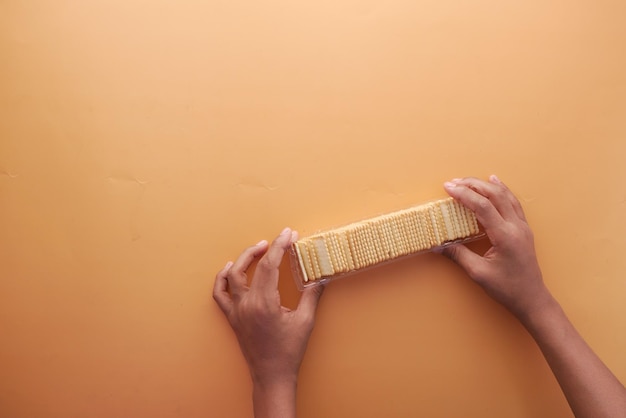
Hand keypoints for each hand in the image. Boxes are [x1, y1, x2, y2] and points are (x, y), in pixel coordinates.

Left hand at [212, 227, 324, 415]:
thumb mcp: (305, 322)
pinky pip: (219, 294)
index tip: (289, 234)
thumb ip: (312, 295)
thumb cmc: (289, 351)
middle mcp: (246, 305)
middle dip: (264, 248)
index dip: (279, 246)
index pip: (269, 266)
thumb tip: (320, 277)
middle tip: (277, 239)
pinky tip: (230, 268)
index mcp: (265, 304)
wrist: (271, 375)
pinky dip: (222, 278)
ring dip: (243, 259)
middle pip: (249, 267)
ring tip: (258, 248)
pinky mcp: (232, 318)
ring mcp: (236, 311)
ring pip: (231, 276)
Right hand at [442, 176, 625, 416]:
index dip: (464, 194)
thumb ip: (458, 255)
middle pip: (494, 195)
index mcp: (504, 236)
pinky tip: (496, 183)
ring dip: (486, 185)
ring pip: (506, 196)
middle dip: (473, 185)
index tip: (448, 187)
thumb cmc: (507, 289)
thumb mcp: (478, 273)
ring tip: (469, 179)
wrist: (532, 299)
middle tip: (454, 181)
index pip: (482, 206)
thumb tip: (437, 245)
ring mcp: (523, 227)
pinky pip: (513, 203)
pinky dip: (502, 191)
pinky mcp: (524, 230)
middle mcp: (516, 227)